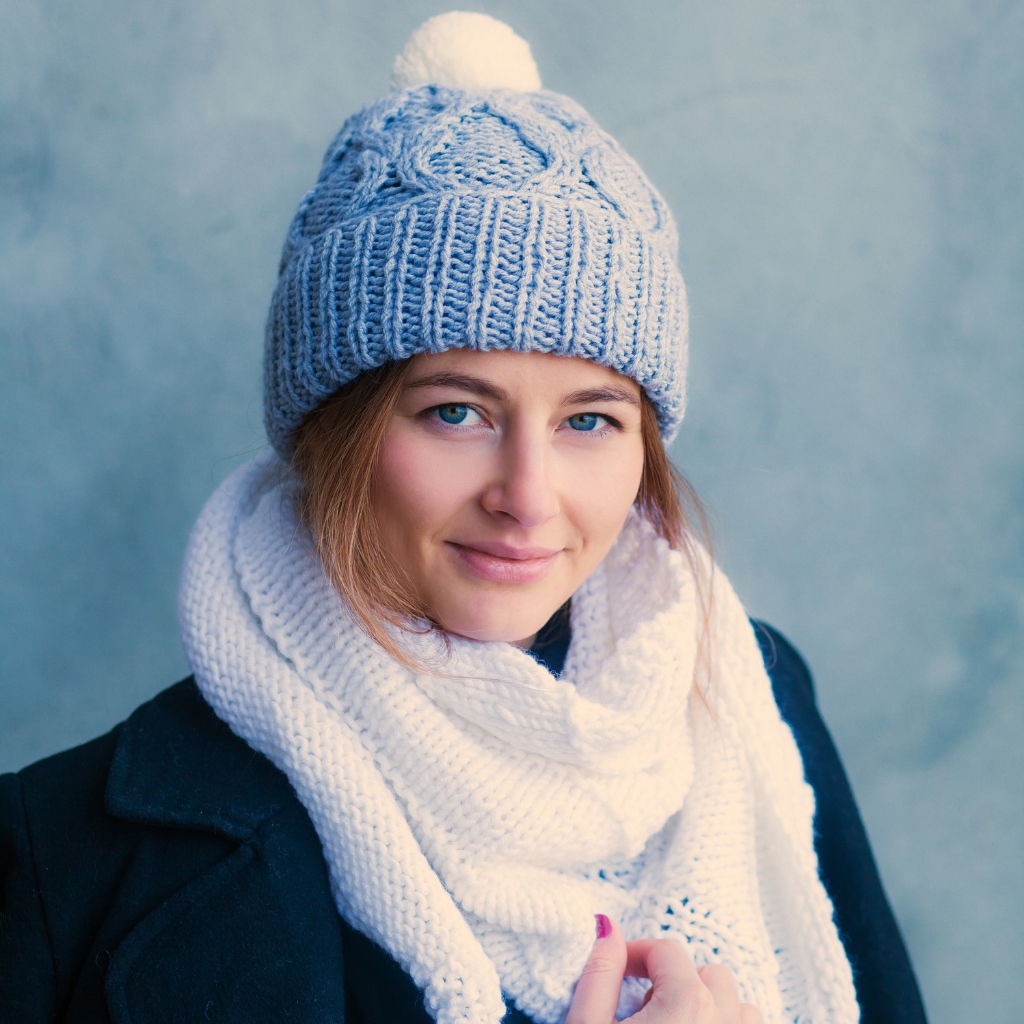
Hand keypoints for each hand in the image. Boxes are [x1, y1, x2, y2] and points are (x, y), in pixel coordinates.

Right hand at [565, 915, 761, 1023]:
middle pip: (709, 974)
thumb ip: (599, 973)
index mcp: (688, 1004)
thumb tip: (605, 925)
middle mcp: (726, 1022)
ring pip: (741, 1007)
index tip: (616, 973)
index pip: (666, 950)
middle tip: (642, 1010)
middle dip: (676, 982)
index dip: (635, 955)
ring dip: (711, 1008)